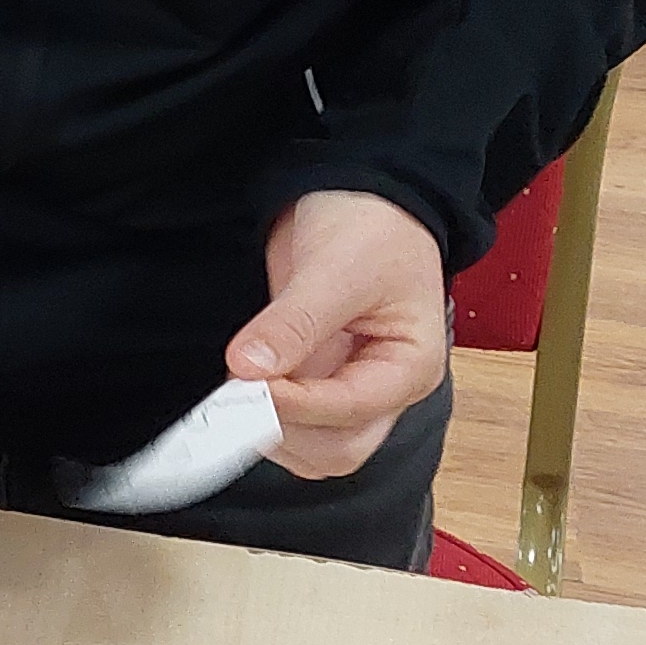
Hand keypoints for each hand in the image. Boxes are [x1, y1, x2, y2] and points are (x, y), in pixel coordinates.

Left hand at [228, 191, 450, 479]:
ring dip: (269, 432)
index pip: (353, 411)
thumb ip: (293, 322)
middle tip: (233, 398)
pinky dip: (262, 419)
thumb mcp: (335, 269)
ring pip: (314, 449)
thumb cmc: (372, 225)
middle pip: (338, 449)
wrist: (360, 195)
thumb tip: (248, 369)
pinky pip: (292, 424)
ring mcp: (351, 388)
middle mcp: (386, 388)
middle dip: (284, 431)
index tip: (246, 387)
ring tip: (236, 387)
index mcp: (412, 364)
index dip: (297, 406)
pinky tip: (239, 388)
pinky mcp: (318, 382)